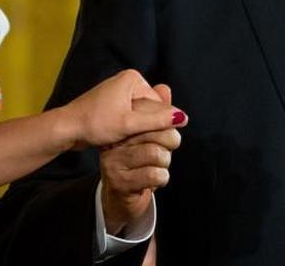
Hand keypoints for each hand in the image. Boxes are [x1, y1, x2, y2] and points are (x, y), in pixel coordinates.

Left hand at [51, 69, 186, 150]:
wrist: (66, 129)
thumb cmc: (95, 124)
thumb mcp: (129, 124)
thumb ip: (158, 120)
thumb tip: (184, 117)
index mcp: (133, 78)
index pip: (158, 104)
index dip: (153, 123)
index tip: (139, 134)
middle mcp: (127, 81)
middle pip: (149, 109)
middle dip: (142, 126)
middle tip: (127, 137)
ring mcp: (118, 92)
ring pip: (138, 116)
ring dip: (133, 130)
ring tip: (120, 138)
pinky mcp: (111, 104)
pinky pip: (128, 117)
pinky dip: (125, 129)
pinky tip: (115, 138)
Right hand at [100, 86, 182, 234]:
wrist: (121, 196)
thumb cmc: (138, 162)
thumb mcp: (148, 136)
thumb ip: (156, 114)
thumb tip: (164, 89)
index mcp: (120, 126)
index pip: (149, 115)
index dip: (167, 124)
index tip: (171, 132)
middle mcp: (113, 142)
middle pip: (155, 132)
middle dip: (171, 142)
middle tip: (169, 149)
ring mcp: (113, 162)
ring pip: (156, 153)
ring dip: (166, 163)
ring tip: (160, 166)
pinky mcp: (119, 181)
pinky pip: (154, 174)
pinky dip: (162, 178)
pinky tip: (155, 180)